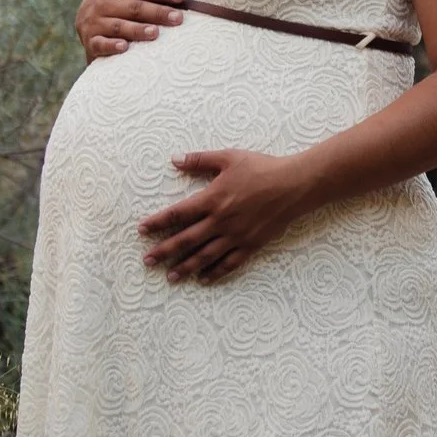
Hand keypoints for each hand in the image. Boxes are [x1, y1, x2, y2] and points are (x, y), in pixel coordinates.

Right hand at [79, 0, 185, 60]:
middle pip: (133, 8)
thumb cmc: (114, 5)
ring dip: (137, 30)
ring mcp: (94, 23)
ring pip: (118, 26)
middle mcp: (102, 3)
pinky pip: (101, 44)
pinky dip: (112, 46)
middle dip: (157, 12)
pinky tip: (124, 47)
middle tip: (177, 18)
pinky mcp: (90, 41)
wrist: (83, 22)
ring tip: (155, 33)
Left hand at [139, 150, 314, 283]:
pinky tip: (203, 279)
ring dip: (185, 267)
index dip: (157, 222)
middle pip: (186, 239)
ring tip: (170, 276)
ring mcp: (236, 235)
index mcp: (212, 199)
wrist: (294, 185)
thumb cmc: (262, 168)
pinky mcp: (250, 244)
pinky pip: (229, 263)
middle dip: (164, 251)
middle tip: (147, 261)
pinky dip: (215, 272)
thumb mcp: (229, 157)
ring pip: (205, 256)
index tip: (141, 230)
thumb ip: (200, 160)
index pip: (177, 214)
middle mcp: (221, 221)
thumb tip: (174, 160)